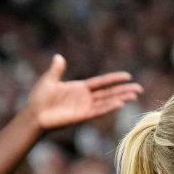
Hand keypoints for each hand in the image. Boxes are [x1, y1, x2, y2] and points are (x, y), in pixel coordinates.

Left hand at [27, 54, 141, 132]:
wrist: (34, 115)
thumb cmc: (40, 98)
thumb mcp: (49, 80)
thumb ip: (56, 69)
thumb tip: (58, 57)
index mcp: (80, 88)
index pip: (102, 82)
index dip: (114, 79)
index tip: (128, 76)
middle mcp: (86, 98)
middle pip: (109, 93)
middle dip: (124, 91)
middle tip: (139, 89)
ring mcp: (85, 107)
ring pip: (107, 102)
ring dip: (121, 99)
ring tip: (135, 96)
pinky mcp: (82, 116)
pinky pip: (98, 111)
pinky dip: (109, 107)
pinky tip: (120, 103)